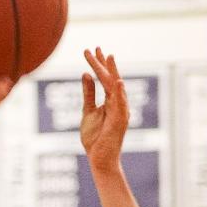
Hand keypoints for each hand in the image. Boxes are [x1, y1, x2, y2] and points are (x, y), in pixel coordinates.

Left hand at [81, 46, 129, 174]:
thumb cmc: (95, 138)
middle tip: (96, 48)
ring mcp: (120, 111)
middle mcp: (118, 103)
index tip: (94, 50)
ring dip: (111, 72)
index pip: (106, 79)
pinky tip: (117, 81)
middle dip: (104, 63)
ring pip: (114, 88)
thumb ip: (88, 94)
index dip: (100, 64)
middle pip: (111, 79)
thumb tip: (86, 74)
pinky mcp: (120, 121)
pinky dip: (119, 93)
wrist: (99, 159)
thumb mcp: (88, 111)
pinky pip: (120, 104)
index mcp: (111, 101)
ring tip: (108, 57)